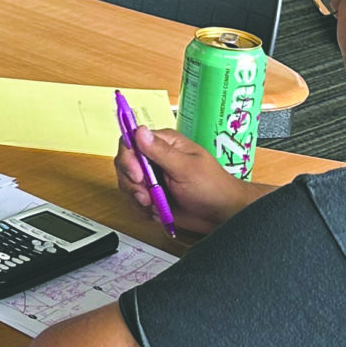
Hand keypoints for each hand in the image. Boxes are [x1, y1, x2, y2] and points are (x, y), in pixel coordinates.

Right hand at [117, 127, 263, 235]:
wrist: (221, 214)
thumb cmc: (212, 188)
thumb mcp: (186, 168)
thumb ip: (161, 151)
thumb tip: (140, 131)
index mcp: (164, 144)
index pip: (131, 141)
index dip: (128, 158)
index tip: (137, 175)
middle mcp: (155, 158)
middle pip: (124, 164)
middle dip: (132, 183)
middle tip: (147, 195)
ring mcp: (152, 177)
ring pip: (126, 184)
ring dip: (137, 198)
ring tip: (155, 205)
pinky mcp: (151, 194)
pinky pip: (133, 200)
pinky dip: (142, 208)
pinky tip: (157, 210)